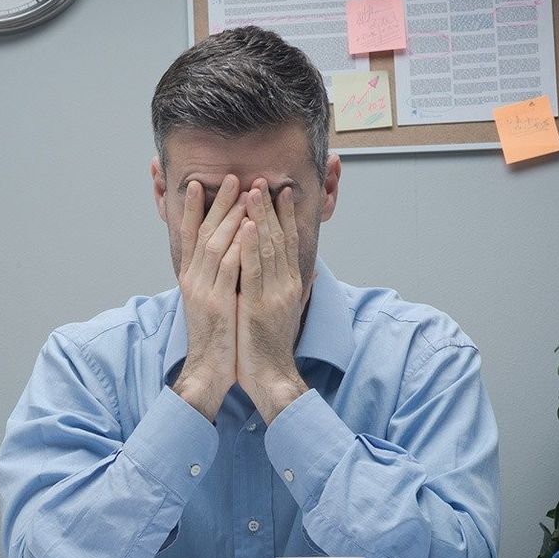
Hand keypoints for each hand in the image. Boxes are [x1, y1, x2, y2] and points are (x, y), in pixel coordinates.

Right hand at [172, 175, 244, 420]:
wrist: (209, 370)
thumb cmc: (217, 337)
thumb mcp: (212, 302)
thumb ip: (217, 279)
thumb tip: (229, 257)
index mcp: (190, 279)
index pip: (188, 236)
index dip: (192, 210)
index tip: (198, 185)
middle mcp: (192, 280)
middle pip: (203, 233)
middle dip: (217, 204)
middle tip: (231, 178)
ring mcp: (203, 291)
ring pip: (215, 245)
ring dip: (230, 217)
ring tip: (244, 194)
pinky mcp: (217, 304)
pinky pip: (228, 268)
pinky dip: (238, 245)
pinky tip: (248, 228)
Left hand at [237, 179, 309, 423]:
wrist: (271, 376)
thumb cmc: (272, 346)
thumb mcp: (287, 311)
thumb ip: (297, 287)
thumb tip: (309, 268)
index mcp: (291, 285)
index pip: (289, 242)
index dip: (286, 215)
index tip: (281, 191)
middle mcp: (286, 285)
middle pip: (280, 238)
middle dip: (271, 208)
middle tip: (263, 180)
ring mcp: (274, 295)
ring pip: (268, 249)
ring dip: (261, 217)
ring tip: (254, 191)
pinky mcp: (259, 307)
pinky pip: (254, 271)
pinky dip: (252, 246)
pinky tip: (249, 226)